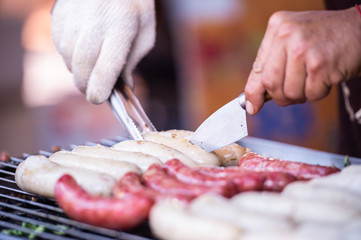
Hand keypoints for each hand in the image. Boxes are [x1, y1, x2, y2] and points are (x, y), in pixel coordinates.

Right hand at [51, 0, 155, 103]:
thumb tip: (123, 86)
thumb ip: (133, 61)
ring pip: (68, 59)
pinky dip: (69, 56)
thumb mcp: (145, 32)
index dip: (100, 89)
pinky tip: (82, 51)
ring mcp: (72, 17)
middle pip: (82, 68)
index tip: (100, 99)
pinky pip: (59, 46)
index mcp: (120, 27)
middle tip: (95, 91)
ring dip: (78, 71)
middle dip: (87, 85)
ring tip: (91, 68)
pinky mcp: (59, 15)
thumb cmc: (133, 4)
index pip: (105, 68)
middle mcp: (93, 23)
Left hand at [245, 6, 360, 114]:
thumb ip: (273, 62)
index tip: (252, 107)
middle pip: (271, 84)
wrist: (360, 28)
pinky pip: (311, 95)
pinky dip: (318, 92)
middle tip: (292, 93)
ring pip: (290, 93)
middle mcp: (287, 35)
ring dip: (301, 94)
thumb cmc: (323, 37)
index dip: (253, 93)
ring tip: (312, 79)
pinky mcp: (320, 65)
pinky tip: (326, 76)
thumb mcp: (293, 38)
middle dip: (280, 96)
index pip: (257, 68)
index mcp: (277, 27)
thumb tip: (253, 100)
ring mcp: (303, 50)